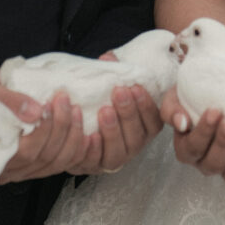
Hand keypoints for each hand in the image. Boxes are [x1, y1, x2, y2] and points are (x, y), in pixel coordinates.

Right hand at [0, 58, 92, 183]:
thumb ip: (10, 101)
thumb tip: (36, 113)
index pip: (26, 151)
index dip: (44, 130)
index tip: (50, 103)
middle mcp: (8, 167)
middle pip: (45, 157)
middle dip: (62, 128)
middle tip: (66, 100)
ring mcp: (22, 168)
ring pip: (57, 163)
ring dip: (73, 136)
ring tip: (76, 109)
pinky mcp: (35, 161)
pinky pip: (61, 162)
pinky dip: (77, 148)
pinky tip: (87, 131)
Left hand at [68, 56, 163, 174]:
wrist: (71, 130)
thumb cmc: (97, 105)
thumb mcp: (106, 88)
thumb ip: (110, 74)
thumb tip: (109, 58)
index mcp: (142, 127)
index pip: (153, 121)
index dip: (147, 106)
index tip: (136, 87)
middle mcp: (132, 145)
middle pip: (137, 136)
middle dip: (129, 113)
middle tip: (119, 92)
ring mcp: (113, 157)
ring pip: (119, 152)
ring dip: (113, 131)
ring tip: (104, 111)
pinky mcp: (93, 166)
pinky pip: (96, 163)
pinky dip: (94, 150)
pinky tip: (90, 136)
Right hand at [160, 86, 224, 180]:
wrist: (210, 94)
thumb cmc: (191, 98)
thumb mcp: (175, 99)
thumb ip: (172, 111)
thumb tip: (181, 123)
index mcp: (186, 149)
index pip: (192, 147)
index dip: (203, 131)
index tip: (215, 111)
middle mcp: (204, 162)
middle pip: (212, 163)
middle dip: (222, 143)